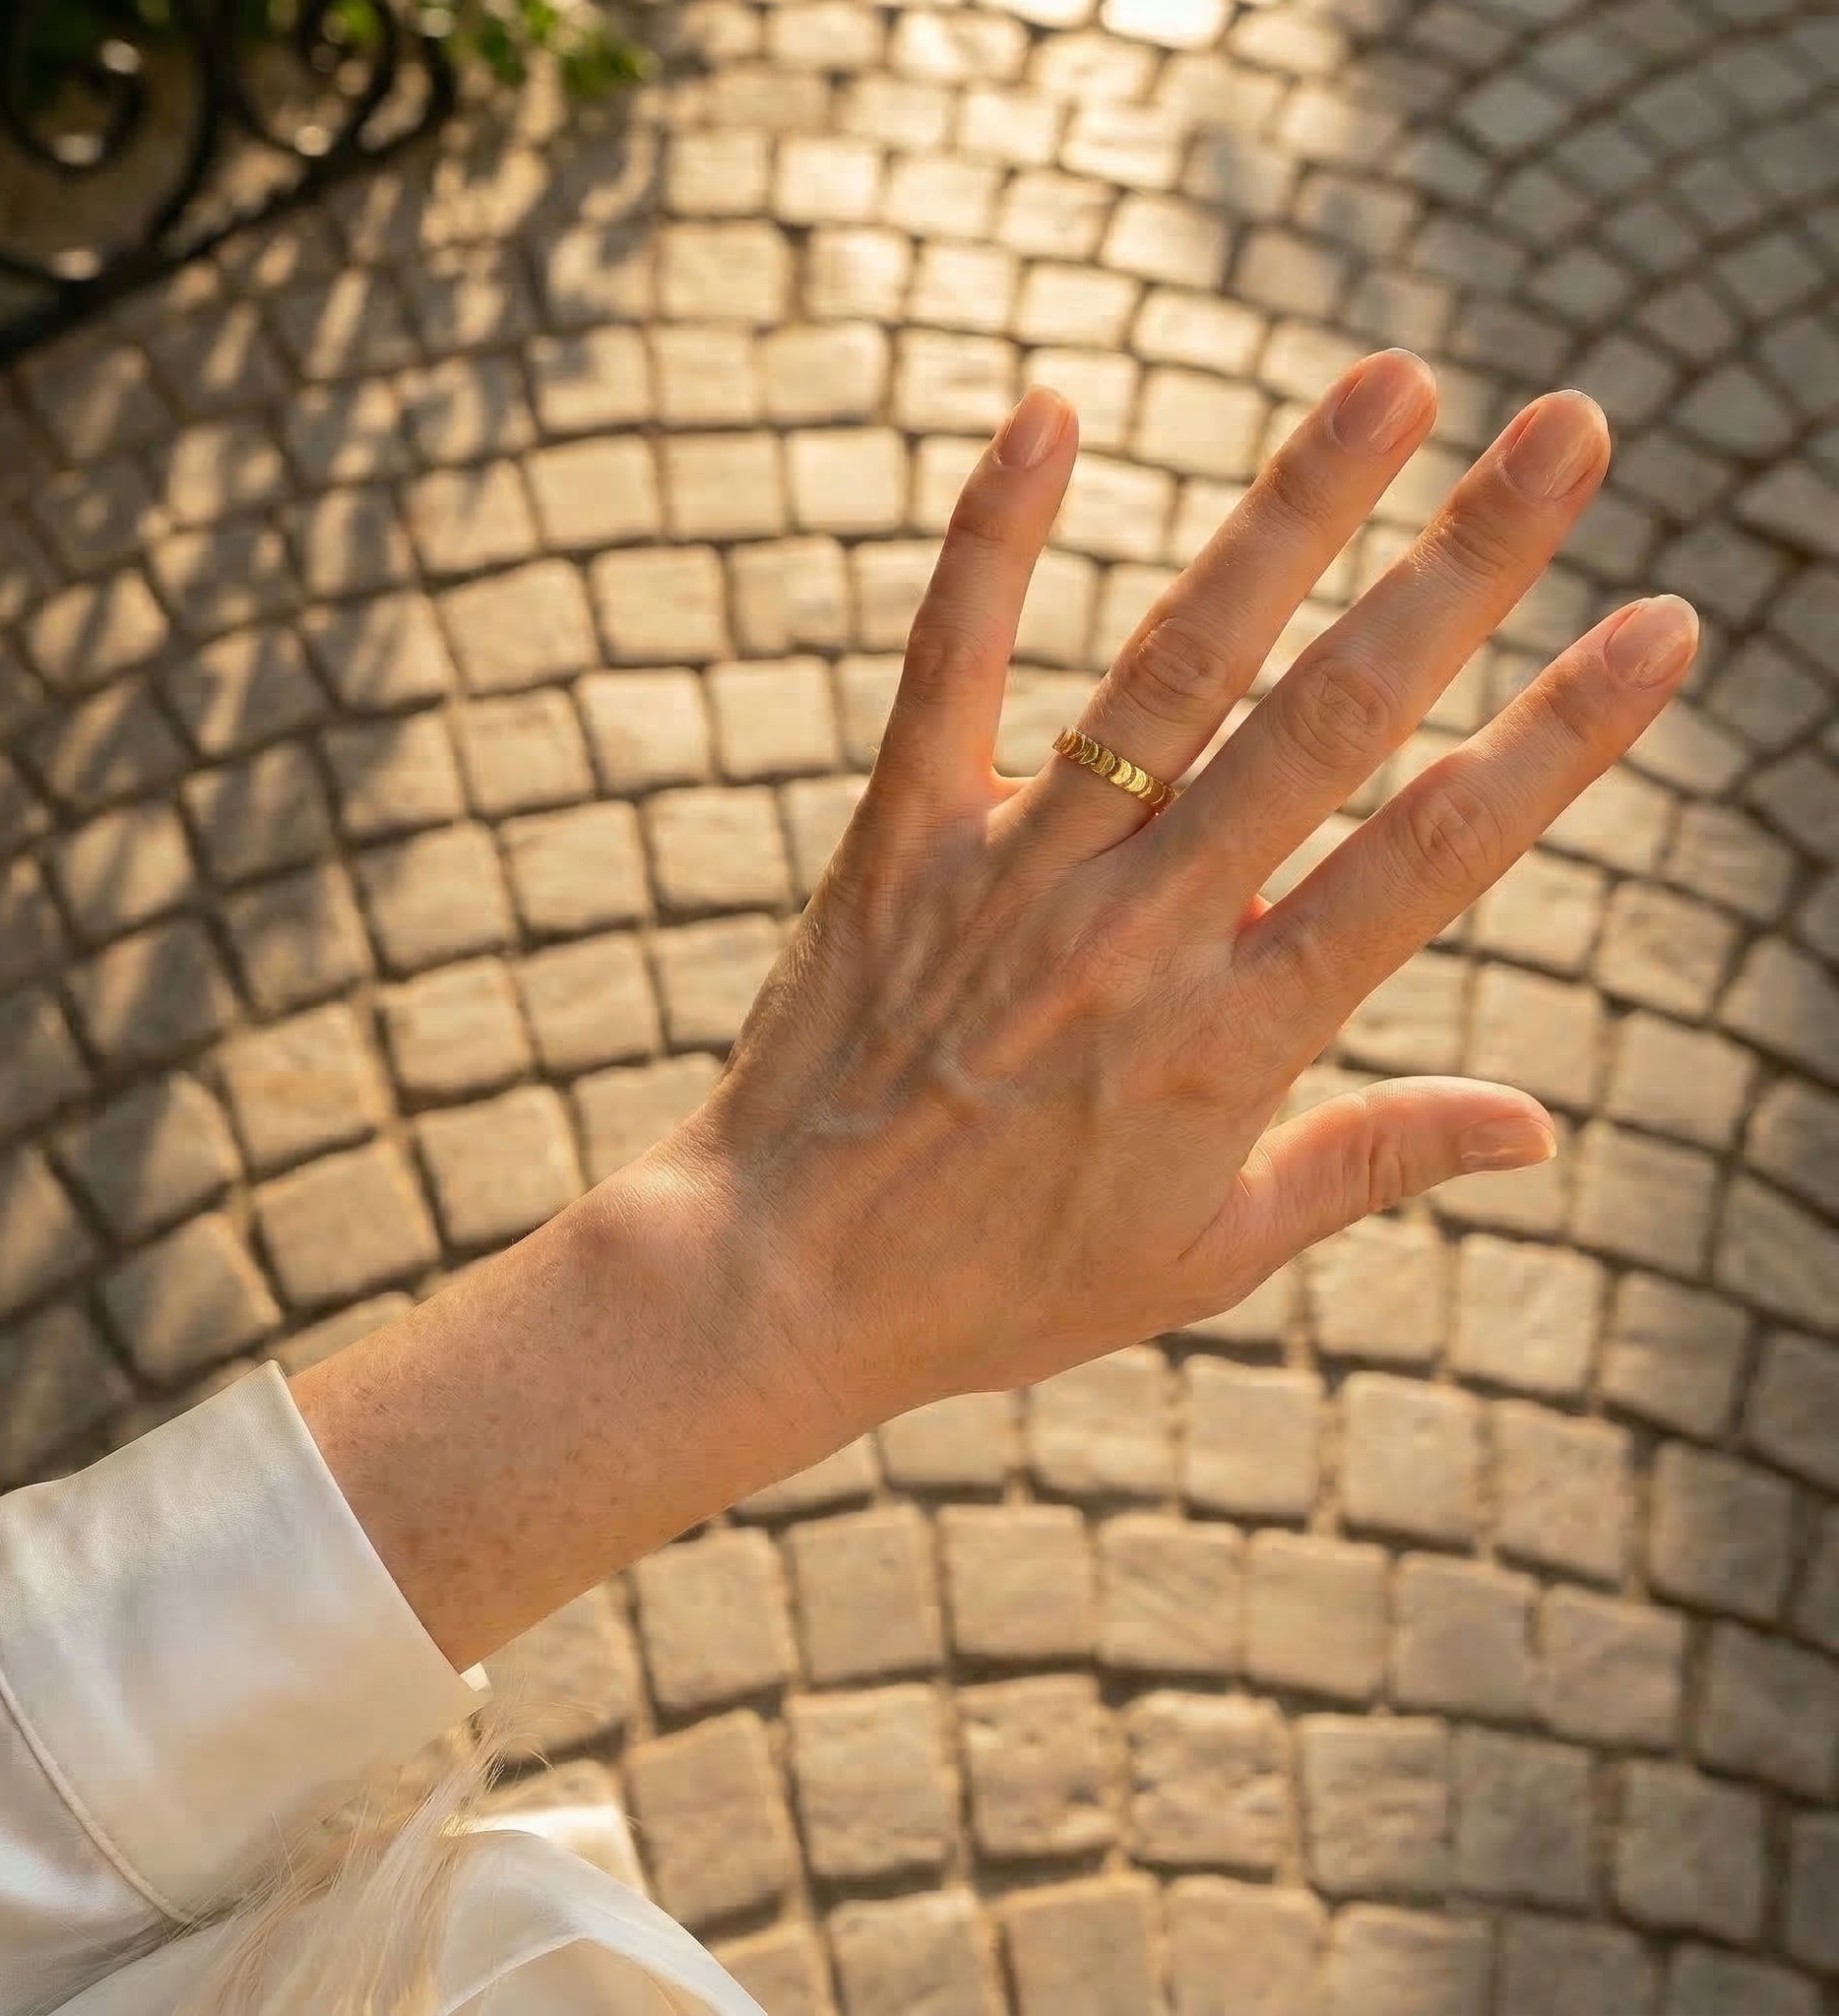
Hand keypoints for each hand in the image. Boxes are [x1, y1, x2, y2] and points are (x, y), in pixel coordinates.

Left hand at [673, 351, 1697, 1425]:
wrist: (784, 1283)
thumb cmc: (1001, 1286)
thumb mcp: (1205, 1254)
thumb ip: (1369, 1162)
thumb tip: (1538, 1124)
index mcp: (1237, 1038)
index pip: (1433, 855)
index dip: (1561, 735)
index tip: (1662, 625)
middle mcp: (1141, 933)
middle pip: (1331, 720)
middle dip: (1463, 567)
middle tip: (1567, 431)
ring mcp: (1014, 873)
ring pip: (1175, 667)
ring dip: (1290, 512)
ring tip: (1390, 383)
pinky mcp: (897, 839)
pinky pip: (950, 665)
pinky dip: (995, 539)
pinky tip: (1049, 412)